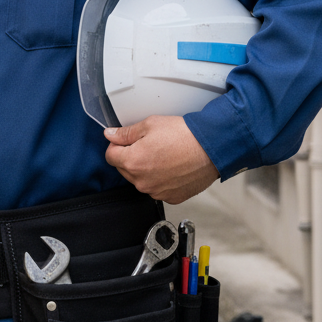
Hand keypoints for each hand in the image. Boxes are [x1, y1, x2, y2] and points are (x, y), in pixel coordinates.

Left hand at [104, 116, 218, 203]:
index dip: (116, 145)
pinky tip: (170, 166)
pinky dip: (159, 179)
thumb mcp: (149, 124)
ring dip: (144, 169)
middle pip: (124, 169)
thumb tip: (110, 135)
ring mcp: (157, 192)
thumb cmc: (183, 136)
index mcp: (133, 162)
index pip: (110, 156)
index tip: (125, 140)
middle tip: (146, 144)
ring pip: (140, 180)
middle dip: (130, 157)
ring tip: (161, 154)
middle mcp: (142, 182)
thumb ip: (125, 133)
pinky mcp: (172, 197)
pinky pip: (157, 188)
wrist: (210, 149)